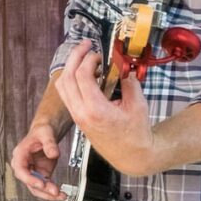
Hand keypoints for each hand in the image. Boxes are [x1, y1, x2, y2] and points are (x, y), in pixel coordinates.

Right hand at [10, 123, 66, 200]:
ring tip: (61, 195)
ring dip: (48, 193)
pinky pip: (44, 186)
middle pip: (28, 182)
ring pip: (36, 188)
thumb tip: (53, 154)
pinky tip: (61, 194)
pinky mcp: (41, 174)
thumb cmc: (42, 131)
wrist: (46, 133)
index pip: (20, 170)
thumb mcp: (46, 133)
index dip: (29, 179)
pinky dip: (52, 191)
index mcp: (20, 154)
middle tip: (54, 191)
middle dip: (42, 189)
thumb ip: (49, 143)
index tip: (40, 184)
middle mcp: (24, 165)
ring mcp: (32, 171)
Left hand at [55, 39, 154, 175]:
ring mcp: (76, 116)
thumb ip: (129, 82)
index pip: (82, 75)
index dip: (89, 59)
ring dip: (70, 68)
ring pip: (62, 86)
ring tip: (84, 57)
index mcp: (95, 110)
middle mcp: (81, 113)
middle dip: (74, 57)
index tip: (100, 54)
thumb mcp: (138, 105)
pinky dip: (71, 80)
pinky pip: (66, 94)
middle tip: (85, 45)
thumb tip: (122, 65)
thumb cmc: (136, 134)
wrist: (131, 156)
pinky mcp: (77, 117)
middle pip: (66, 77)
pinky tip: (86, 74)